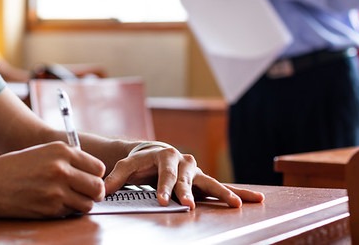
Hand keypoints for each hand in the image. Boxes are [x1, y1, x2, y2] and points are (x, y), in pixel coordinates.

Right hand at [0, 141, 105, 217]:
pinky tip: (53, 203)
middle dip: (94, 192)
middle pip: (98, 187)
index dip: (95, 175)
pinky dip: (66, 211)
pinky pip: (70, 213)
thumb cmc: (15, 166)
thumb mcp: (43, 151)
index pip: (98, 167)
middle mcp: (61, 169)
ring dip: (81, 203)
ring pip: (87, 204)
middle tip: (85, 192)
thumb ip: (67, 158)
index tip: (89, 178)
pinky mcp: (49, 209)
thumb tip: (93, 172)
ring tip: (69, 199)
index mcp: (61, 151)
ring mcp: (56, 191)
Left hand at [102, 146, 264, 209]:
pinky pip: (221, 187)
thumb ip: (116, 177)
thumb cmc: (139, 163)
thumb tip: (103, 190)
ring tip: (233, 204)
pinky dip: (237, 193)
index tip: (160, 201)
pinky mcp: (203, 180)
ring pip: (208, 181)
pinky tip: (255, 200)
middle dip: (186, 191)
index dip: (162, 187)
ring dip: (221, 193)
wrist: (154, 154)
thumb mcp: (126, 166)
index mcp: (163, 155)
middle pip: (185, 178)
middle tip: (186, 205)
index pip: (163, 173)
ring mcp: (195, 170)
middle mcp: (182, 160)